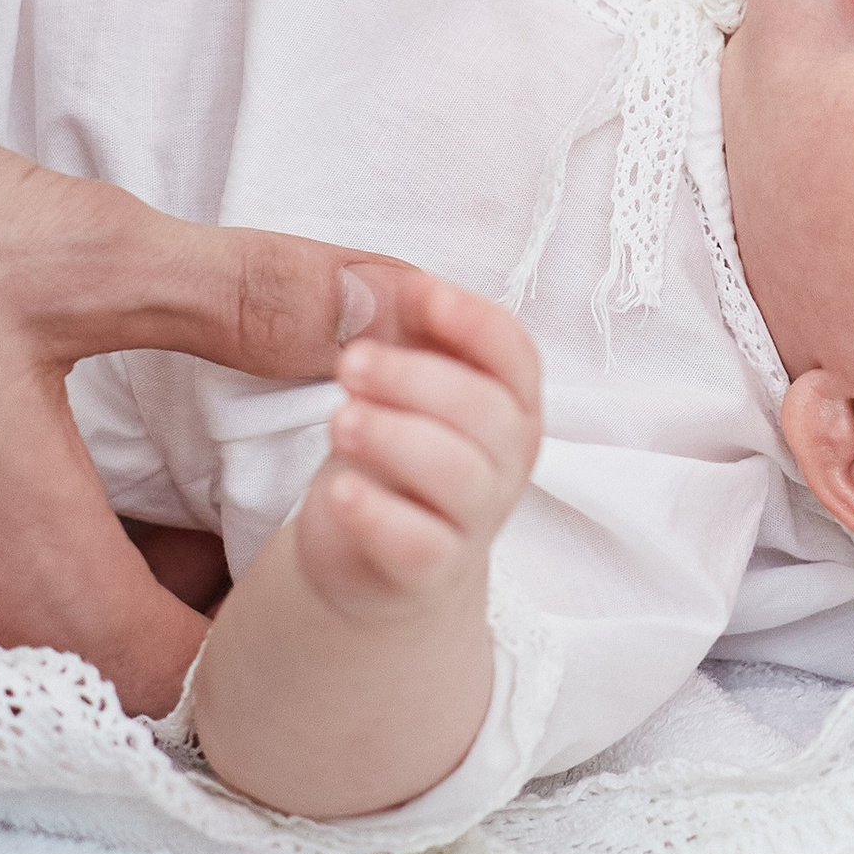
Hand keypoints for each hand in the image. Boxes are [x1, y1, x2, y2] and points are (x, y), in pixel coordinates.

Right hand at [0, 84, 432, 717]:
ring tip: (205, 487)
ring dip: (134, 576)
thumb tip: (382, 301)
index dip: (273, 631)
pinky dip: (59, 555)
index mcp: (21, 564)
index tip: (322, 550)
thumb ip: (245, 293)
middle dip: (214, 601)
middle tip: (284, 510)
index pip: (187, 680)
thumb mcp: (81, 247)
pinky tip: (91, 470)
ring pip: (52, 633)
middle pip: (124, 667)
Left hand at [295, 276, 541, 623]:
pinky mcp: (427, 570)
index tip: (417, 294)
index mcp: (504, 401)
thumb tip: (372, 284)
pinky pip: (419, 544)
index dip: (473, 321)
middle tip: (351, 363)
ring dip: (398, 439)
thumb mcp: (396, 380)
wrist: (368, 556)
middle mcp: (503, 460)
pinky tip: (338, 492)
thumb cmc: (389, 449)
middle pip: (490, 412)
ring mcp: (470, 519)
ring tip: (340, 422)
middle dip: (420, 378)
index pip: (515, 355)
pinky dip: (379, 514)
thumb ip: (398, 331)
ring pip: (460, 475)